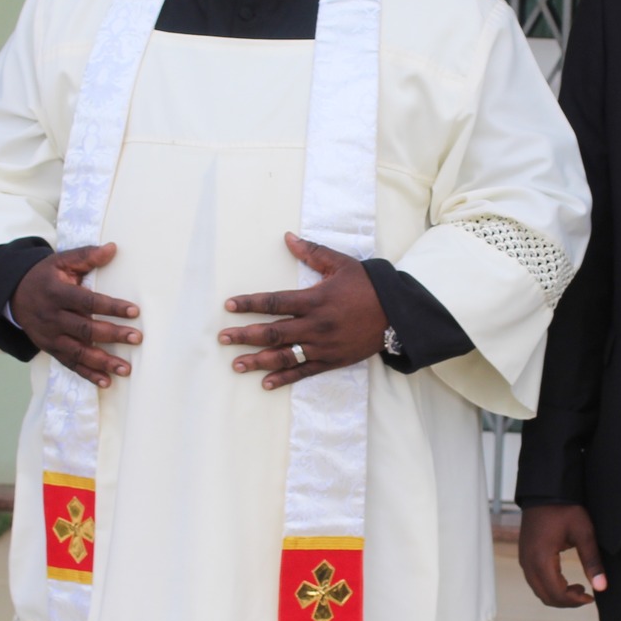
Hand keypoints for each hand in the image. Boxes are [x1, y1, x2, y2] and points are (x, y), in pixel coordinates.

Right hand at [9, 243, 140, 387]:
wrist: (14, 295)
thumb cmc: (45, 276)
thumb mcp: (61, 261)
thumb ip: (86, 256)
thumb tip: (112, 249)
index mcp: (57, 293)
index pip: (87, 302)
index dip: (110, 307)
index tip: (133, 311)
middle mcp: (52, 317)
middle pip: (85, 329)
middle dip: (112, 335)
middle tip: (137, 338)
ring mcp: (51, 336)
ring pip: (78, 352)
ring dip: (103, 362)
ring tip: (126, 368)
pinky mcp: (50, 349)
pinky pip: (70, 364)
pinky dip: (88, 375)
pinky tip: (106, 382)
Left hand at [219, 233, 387, 389]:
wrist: (397, 312)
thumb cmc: (367, 285)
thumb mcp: (340, 263)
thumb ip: (312, 252)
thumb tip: (287, 237)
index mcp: (315, 300)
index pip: (274, 302)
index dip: (250, 304)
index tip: (229, 305)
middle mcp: (316, 325)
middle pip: (273, 333)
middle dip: (245, 336)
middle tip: (223, 338)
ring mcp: (323, 346)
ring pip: (284, 356)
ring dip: (258, 361)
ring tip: (236, 365)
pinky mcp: (332, 360)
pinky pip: (304, 372)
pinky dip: (285, 379)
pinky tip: (266, 383)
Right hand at [518, 503, 607, 607]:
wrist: (545, 492)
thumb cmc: (565, 509)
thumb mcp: (584, 534)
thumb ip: (592, 562)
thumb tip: (602, 587)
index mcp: (541, 559)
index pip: (556, 594)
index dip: (575, 601)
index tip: (591, 597)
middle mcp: (528, 563)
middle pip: (545, 596)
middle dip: (567, 601)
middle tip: (586, 594)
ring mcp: (524, 559)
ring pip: (538, 590)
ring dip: (557, 595)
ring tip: (577, 587)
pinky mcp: (524, 555)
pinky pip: (534, 580)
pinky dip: (549, 586)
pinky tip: (563, 579)